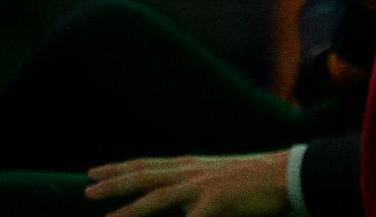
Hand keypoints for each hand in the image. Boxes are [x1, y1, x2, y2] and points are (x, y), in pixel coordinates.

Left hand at [86, 152, 290, 216]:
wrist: (288, 174)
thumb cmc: (257, 180)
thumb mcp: (221, 179)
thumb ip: (197, 189)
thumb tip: (182, 204)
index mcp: (193, 166)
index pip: (148, 165)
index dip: (120, 169)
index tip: (95, 172)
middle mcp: (192, 173)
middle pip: (145, 176)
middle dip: (114, 183)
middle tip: (86, 188)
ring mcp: (203, 187)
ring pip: (157, 198)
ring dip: (130, 209)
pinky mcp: (216, 204)